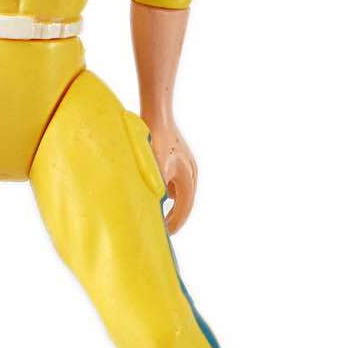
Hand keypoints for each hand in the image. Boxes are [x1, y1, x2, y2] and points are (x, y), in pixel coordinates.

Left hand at [145, 114, 197, 234]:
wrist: (158, 113)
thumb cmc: (155, 139)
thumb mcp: (155, 166)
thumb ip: (158, 187)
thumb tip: (157, 205)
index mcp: (188, 178)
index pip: (183, 208)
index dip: (175, 223)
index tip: (166, 234)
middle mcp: (191, 172)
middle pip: (185, 201)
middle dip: (175, 215)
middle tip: (164, 228)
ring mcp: (185, 163)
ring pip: (180, 190)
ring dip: (172, 203)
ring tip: (158, 212)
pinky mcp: (178, 157)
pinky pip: (175, 180)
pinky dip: (168, 190)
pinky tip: (156, 190)